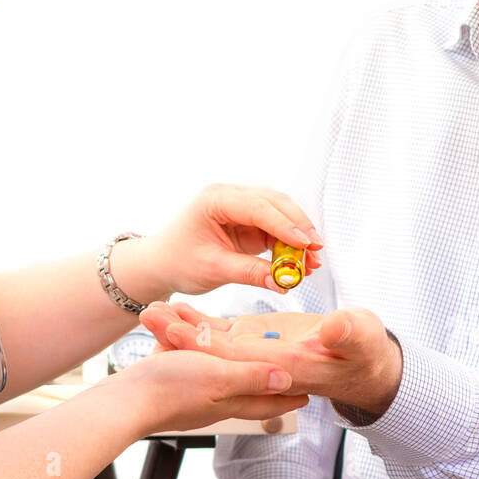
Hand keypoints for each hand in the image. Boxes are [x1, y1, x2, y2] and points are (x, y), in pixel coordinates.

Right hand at [112, 347, 308, 434]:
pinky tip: (187, 328)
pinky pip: (190, 357)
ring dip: (225, 349)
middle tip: (280, 366)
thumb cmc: (171, 389)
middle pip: (247, 384)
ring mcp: (192, 389)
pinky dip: (193, 341)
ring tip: (236, 335)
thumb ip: (253, 377)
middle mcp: (214, 398)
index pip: (270, 402)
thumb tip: (288, 379)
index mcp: (232, 400)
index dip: (290, 397)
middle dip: (263, 372)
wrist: (124, 399)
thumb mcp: (220, 377)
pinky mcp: (170, 378)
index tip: (309, 393)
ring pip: (216, 365)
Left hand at [134, 184, 323, 297]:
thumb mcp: (212, 269)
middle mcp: (230, 196)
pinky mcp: (248, 222)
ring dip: (298, 236)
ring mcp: (240, 207)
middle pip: (275, 203)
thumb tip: (282, 282)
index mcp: (215, 199)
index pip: (258, 207)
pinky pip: (275, 229)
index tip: (306, 243)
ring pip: (279, 214)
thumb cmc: (178, 261)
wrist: (161, 263)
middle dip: (298, 226)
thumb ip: (248, 272)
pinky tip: (301, 261)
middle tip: (317, 249)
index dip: (285, 225)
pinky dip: (289, 244)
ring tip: (313, 261)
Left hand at [140, 301, 403, 417]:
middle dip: (180, 335)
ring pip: (211, 341)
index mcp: (284, 363)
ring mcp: (254, 352)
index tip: (178, 332)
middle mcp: (262, 362)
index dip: (208, 346)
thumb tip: (330, 329)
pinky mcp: (253, 339)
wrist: (362, 360)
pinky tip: (174, 307)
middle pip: (214, 351)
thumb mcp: (361, 336)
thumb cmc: (364, 349)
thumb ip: (346, 334)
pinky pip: (219, 332)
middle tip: (148, 315)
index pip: (238, 358)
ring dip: (181, 328)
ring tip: (150, 309)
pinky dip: (197, 321)